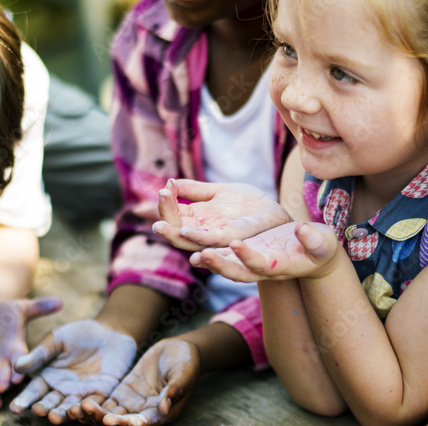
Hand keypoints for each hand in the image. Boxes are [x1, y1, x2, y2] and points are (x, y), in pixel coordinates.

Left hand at [0, 298, 62, 409]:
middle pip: (5, 375)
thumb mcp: (21, 307)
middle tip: (3, 389)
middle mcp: (5, 361)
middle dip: (4, 383)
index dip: (19, 369)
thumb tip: (59, 302)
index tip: (17, 377)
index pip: (20, 361)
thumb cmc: (6, 312)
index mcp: (17, 349)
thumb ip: (39, 307)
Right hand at [10, 320, 136, 423]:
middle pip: (51, 404)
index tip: (14, 408)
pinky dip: (88, 410)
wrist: (110, 333)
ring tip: (55, 416)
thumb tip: (16, 366)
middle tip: (38, 411)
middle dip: (44, 409)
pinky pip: (94, 405)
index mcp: (48, 378)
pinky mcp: (101, 395)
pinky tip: (81, 411)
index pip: (34, 392)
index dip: (24, 400)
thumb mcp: (57, 341)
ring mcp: (81, 395)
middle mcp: (62, 391)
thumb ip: (40, 355)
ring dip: (64, 414)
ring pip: (70, 409)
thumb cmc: (79, 334)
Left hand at [80, 339, 198, 425]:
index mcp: (161, 415)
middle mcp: (144, 414)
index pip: (139, 425)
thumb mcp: (184, 373)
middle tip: (84, 409)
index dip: (123, 424)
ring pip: (109, 416)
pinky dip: (93, 405)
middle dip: (101, 421)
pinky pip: (105, 403)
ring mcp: (132, 404)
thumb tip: (164, 408)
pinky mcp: (123, 393)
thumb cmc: (187, 362)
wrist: (180, 350)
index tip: (108, 419)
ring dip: (93, 415)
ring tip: (76, 406)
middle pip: (119, 425)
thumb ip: (175, 390)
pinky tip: (76, 400)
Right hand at [152, 179, 291, 250]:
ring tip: (159, 226)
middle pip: (176, 232)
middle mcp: (204, 232)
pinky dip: (197, 237)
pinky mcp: (233, 239)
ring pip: (189, 242)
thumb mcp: (218, 192)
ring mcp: (217, 238)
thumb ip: (195, 189)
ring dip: (173, 235)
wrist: (274, 212)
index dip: (166, 204)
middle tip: (153, 211)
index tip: (163, 189)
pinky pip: (212, 241)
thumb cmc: (248, 204)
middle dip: (163, 223)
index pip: (174, 216)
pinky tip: (186, 230)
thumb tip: (169, 182)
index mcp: (199, 220)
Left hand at [191, 223, 341, 282]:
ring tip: (189, 250)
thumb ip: (314, 239)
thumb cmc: (321, 250)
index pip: (262, 265)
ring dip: (205, 257)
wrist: (312, 255)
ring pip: (223, 263)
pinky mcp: (241, 253)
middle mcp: (259, 269)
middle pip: (236, 271)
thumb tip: (303, 229)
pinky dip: (203, 246)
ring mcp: (248, 263)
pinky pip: (220, 252)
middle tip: (200, 255)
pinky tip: (186, 233)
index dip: (249, 257)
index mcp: (279, 267)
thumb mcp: (322, 244)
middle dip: (218, 265)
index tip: (236, 244)